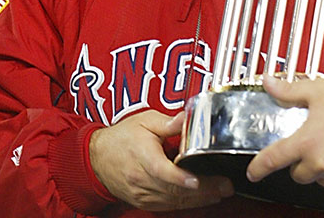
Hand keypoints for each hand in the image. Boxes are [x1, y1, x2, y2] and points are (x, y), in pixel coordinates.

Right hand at [89, 110, 233, 210]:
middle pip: (174, 190)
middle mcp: (142, 180)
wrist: (98, 157)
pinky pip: (169, 206)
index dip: (180, 178)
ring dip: (199, 199)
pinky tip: (203, 198)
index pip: (162, 171)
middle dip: (203, 189)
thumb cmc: (122, 138)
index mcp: (143, 157)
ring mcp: (144, 194)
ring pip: (174, 201)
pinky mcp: (145, 202)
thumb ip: (167, 122)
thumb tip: (186, 117)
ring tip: (221, 192)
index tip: (197, 180)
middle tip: (225, 186)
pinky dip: (187, 203)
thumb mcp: (144, 121)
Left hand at [246, 75, 323, 192]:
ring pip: (320, 179)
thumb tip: (268, 83)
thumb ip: (289, 90)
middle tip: (315, 141)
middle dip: (302, 160)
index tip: (253, 172)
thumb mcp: (318, 90)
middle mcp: (323, 162)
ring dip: (322, 167)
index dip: (259, 167)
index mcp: (308, 140)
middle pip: (298, 173)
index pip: (274, 159)